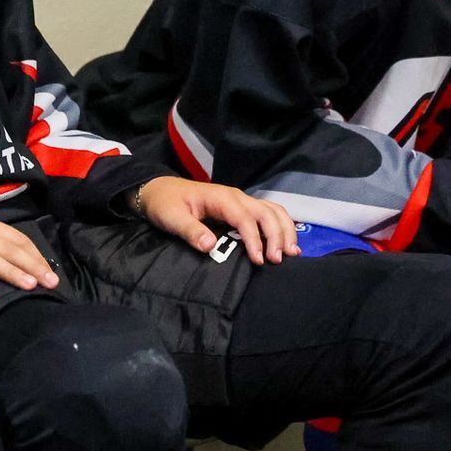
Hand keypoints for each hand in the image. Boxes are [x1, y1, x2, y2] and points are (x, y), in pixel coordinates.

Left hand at [133, 177, 300, 264]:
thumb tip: (210, 245)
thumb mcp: (172, 217)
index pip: (245, 218)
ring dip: (284, 230)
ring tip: (291, 253)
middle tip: (278, 260)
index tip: (258, 261)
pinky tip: (286, 243)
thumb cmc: (165, 203)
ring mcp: (241, 200)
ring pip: (272, 211)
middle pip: (266, 213)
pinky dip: (281, 226)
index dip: (255, 239)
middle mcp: (236, 196)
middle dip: (276, 236)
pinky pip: (268, 213)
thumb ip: (190, 231)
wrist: (159, 190)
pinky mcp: (241, 207)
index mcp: (221, 198)